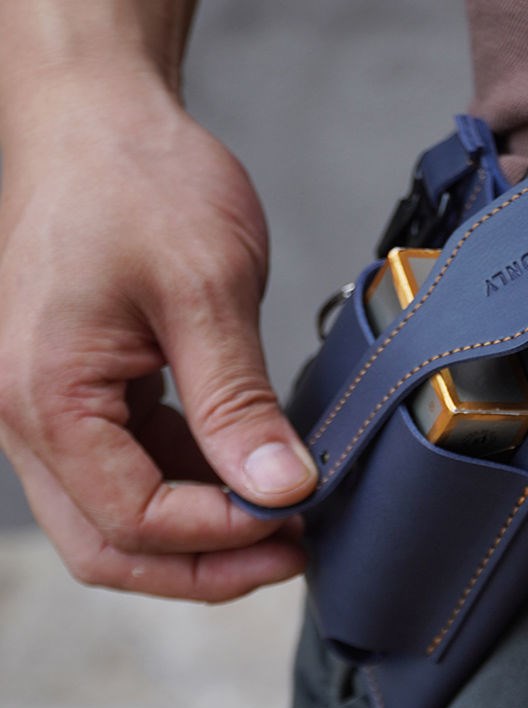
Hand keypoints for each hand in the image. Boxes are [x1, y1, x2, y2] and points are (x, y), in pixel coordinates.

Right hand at [0, 73, 316, 601]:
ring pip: (120, 516)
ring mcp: (54, 408)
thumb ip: (236, 402)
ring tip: (281, 521)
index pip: (133, 516)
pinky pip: (133, 468)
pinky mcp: (88, 392)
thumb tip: (280, 488)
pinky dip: (191, 488)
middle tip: (289, 555)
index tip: (295, 518)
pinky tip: (247, 478)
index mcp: (47, 394)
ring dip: (201, 533)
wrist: (99, 120)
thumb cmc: (138, 180)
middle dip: (205, 565)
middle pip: (113, 542)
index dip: (221, 534)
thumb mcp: (204, 290)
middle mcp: (32, 415)